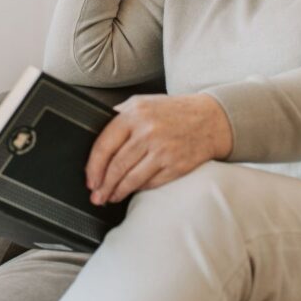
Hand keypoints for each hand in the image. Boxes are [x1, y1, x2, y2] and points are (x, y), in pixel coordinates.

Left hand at [86, 94, 232, 205]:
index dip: (93, 166)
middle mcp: (148, 132)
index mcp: (135, 114)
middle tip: (96, 196)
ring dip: (117, 191)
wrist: (211, 119)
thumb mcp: (143, 102)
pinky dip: (138, 189)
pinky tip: (132, 191)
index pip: (105, 144)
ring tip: (110, 197)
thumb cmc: (173, 111)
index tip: (90, 179)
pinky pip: (150, 183)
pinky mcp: (176, 166)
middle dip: (103, 185)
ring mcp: (163, 150)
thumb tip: (95, 133)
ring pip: (132, 178)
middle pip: (116, 166)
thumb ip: (121, 115)